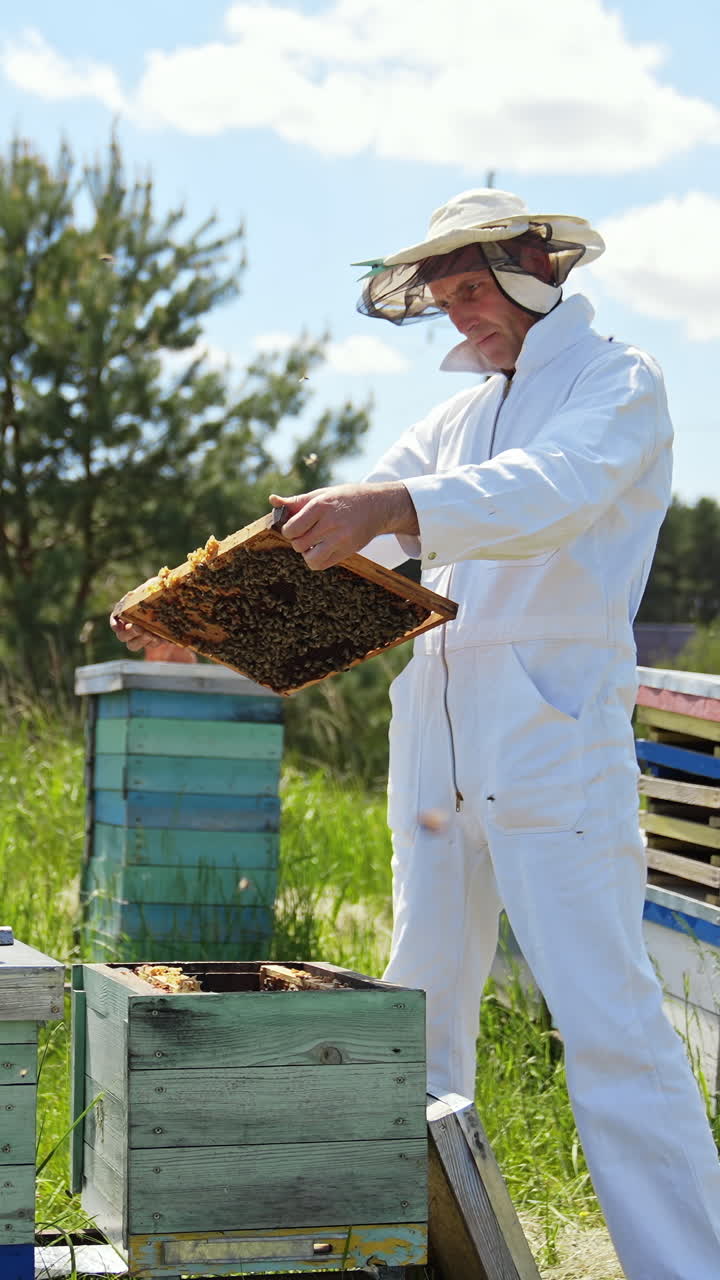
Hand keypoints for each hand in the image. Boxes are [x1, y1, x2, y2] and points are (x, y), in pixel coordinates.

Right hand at [110, 588, 166, 653]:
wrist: (170, 599)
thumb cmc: (154, 592)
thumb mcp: (148, 589)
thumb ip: (140, 592)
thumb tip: (131, 595)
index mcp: (124, 614)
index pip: (114, 621)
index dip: (115, 625)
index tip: (119, 626)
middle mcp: (128, 628)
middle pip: (123, 637)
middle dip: (130, 633)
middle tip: (139, 628)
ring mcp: (139, 637)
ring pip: (133, 645)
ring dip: (142, 641)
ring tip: (151, 635)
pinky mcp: (152, 641)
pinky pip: (152, 645)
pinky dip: (157, 642)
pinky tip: (163, 638)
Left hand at [269, 481, 418, 570]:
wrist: (377, 505)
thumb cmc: (344, 498)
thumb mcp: (321, 494)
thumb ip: (296, 501)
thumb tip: (272, 500)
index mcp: (321, 506)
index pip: (292, 529)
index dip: (289, 531)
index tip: (295, 527)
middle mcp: (331, 523)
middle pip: (299, 545)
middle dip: (298, 542)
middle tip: (306, 535)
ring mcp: (341, 539)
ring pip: (310, 559)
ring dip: (307, 554)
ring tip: (313, 545)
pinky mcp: (348, 550)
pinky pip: (323, 565)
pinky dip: (317, 560)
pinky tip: (322, 549)